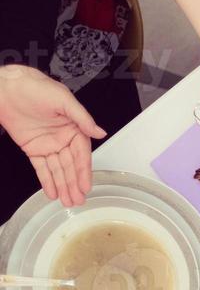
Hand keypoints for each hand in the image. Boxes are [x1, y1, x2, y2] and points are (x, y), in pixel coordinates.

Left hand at [0, 65, 105, 206]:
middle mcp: (63, 138)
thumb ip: (82, 118)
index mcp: (74, 127)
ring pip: (57, 170)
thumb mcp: (64, 100)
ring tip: (68, 201)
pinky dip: (46, 180)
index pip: (82, 154)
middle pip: (70, 165)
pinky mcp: (32, 148)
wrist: (8, 88)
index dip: (84, 171)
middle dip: (74, 183)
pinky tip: (52, 192)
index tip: (86, 186)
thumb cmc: (37, 88)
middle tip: (78, 200)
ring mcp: (48, 145)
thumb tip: (100, 132)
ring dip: (63, 185)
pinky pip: (40, 168)